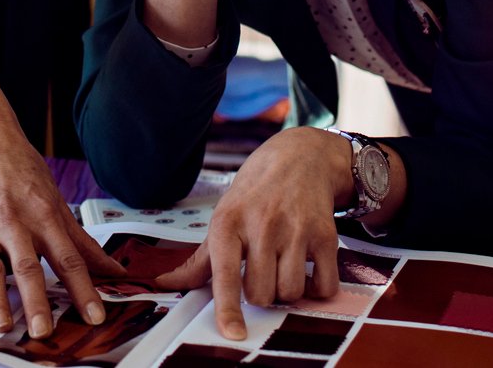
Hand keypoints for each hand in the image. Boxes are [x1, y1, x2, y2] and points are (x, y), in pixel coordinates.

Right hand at [0, 117, 126, 338]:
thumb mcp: (55, 198)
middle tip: (43, 330)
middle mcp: (14, 222)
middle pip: (28, 266)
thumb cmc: (20, 167)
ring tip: (1, 324)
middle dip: (36, 300)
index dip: (83, 289)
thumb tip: (111, 268)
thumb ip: (81, 240)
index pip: (68, 259)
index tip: (93, 315)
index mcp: (43, 215)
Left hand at [155, 128, 349, 338]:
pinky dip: (318, 289)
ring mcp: (296, 229)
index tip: (233, 333)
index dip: (228, 307)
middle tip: (262, 271)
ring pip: (291, 292)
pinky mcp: (325, 235)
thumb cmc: (254, 193)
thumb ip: (200, 258)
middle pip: (261, 294)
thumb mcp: (223, 217)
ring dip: (288, 291)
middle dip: (260, 293)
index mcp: (229, 222)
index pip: (225, 274)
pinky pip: (325, 286)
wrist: (299, 158)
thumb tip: (167, 284)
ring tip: (283, 268)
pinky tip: (309, 270)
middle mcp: (262, 225)